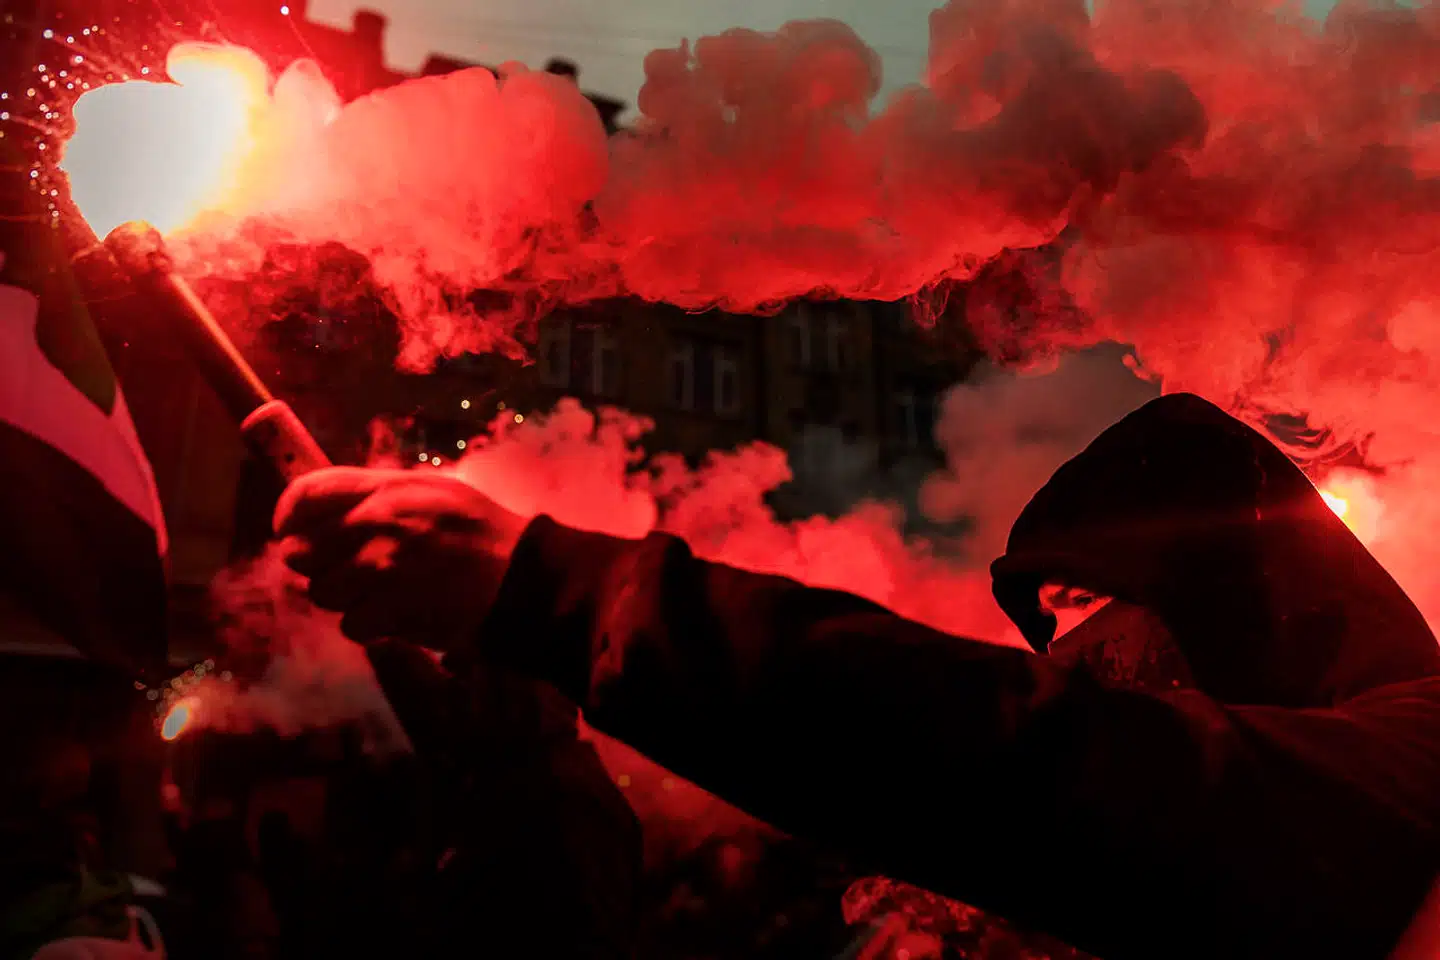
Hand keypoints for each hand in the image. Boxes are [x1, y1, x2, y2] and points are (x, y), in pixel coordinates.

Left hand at [273, 467, 528, 648]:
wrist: (523, 578)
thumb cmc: (481, 532)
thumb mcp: (435, 490)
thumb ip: (381, 493)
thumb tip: (330, 506)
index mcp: (387, 488)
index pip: (306, 492)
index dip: (288, 515)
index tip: (291, 531)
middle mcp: (378, 523)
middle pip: (301, 551)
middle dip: (318, 565)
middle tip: (346, 570)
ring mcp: (382, 567)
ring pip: (322, 592)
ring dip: (346, 599)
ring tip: (381, 593)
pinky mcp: (391, 608)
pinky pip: (350, 624)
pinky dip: (370, 626)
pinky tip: (398, 614)